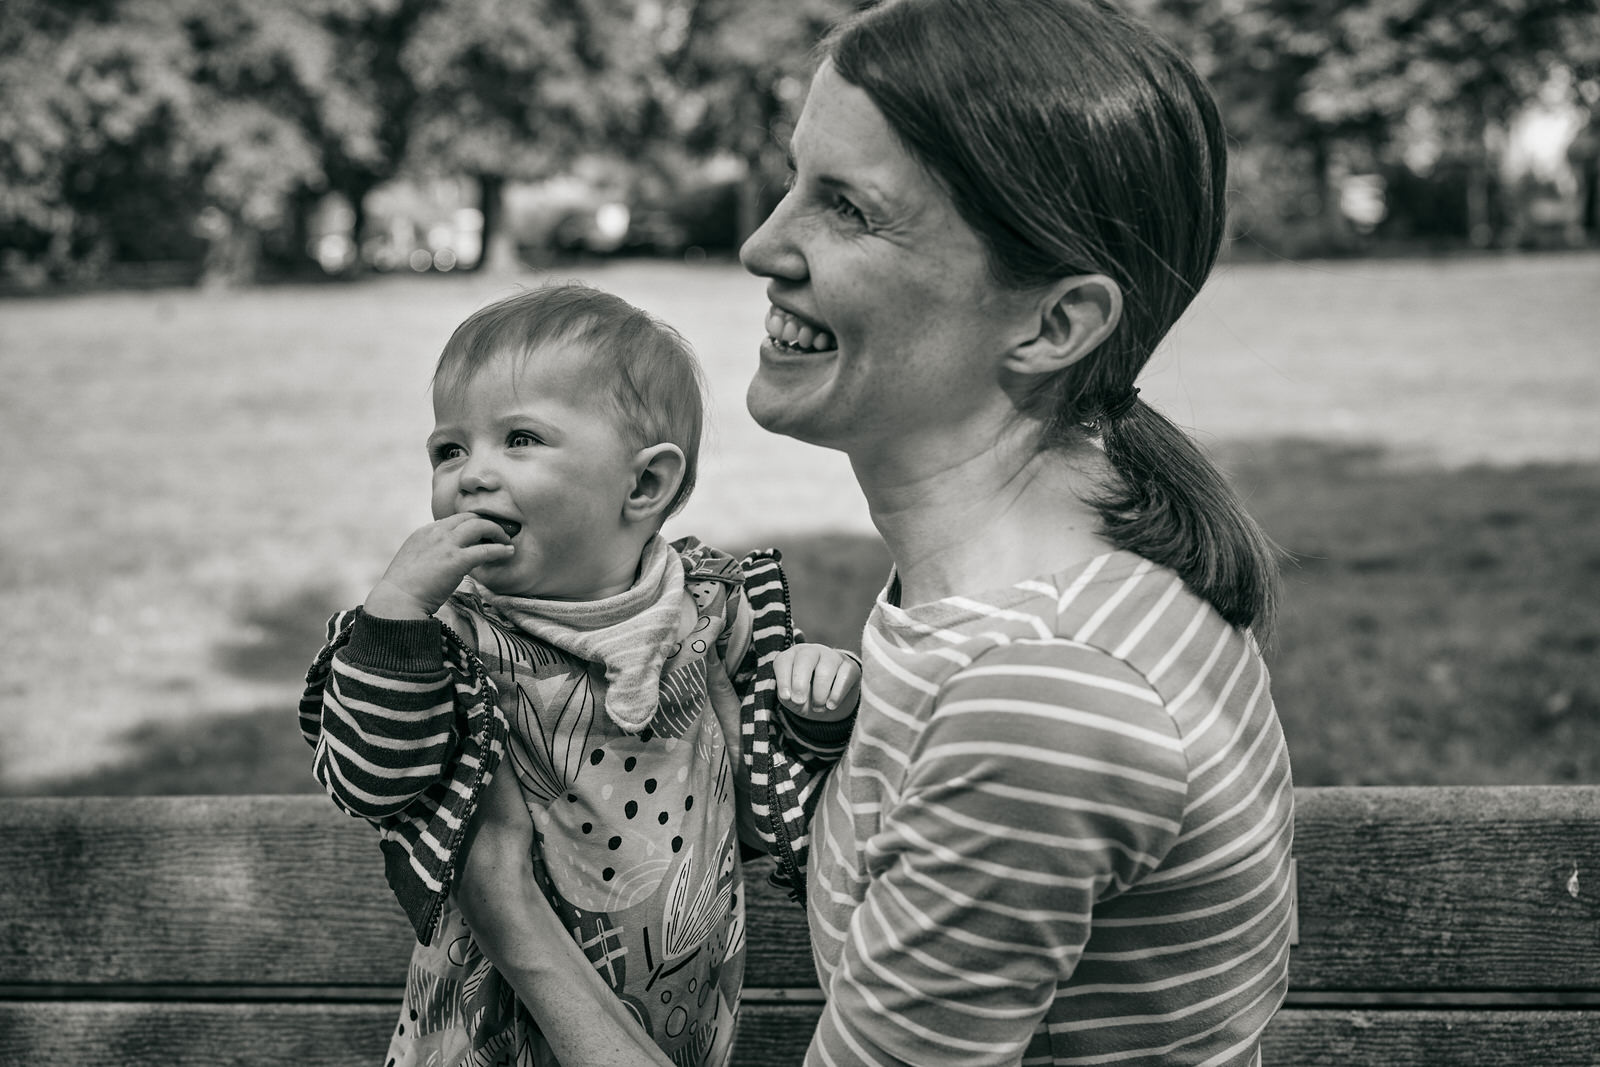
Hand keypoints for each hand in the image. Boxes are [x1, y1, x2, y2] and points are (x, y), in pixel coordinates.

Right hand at [363, 513, 512, 618]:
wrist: (397, 600)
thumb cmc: (404, 589)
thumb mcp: (414, 561)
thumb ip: (431, 553)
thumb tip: (445, 560)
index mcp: (425, 532)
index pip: (455, 519)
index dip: (472, 524)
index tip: (483, 532)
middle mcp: (436, 532)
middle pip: (470, 517)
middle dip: (487, 523)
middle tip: (500, 533)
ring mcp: (446, 544)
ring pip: (480, 525)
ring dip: (497, 531)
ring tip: (506, 540)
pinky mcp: (456, 560)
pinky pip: (486, 550)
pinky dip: (500, 549)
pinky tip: (508, 552)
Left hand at [774, 644, 859, 721]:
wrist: (829, 704)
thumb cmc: (805, 697)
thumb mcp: (792, 699)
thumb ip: (787, 697)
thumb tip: (791, 697)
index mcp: (793, 656)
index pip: (784, 661)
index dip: (783, 679)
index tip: (786, 697)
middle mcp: (813, 651)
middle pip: (805, 659)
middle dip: (800, 683)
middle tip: (799, 701)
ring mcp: (833, 656)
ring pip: (825, 670)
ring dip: (819, 693)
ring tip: (817, 707)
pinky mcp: (850, 666)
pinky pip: (844, 677)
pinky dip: (836, 695)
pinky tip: (831, 705)